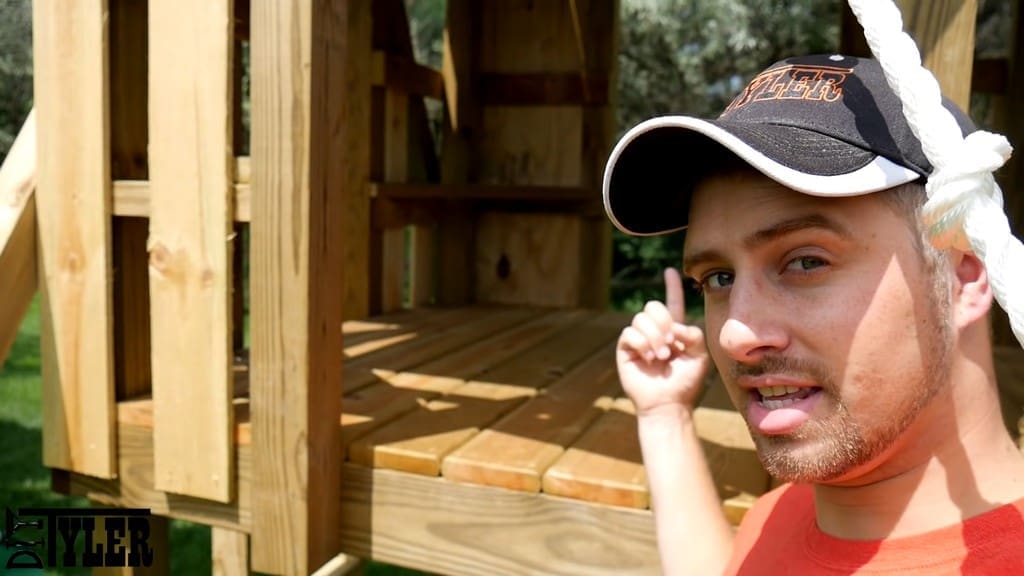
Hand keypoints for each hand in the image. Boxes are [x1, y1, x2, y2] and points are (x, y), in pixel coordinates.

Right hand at [617, 268, 709, 416]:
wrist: (669, 403)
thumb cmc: (685, 382)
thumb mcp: (699, 356)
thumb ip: (693, 334)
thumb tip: (671, 326)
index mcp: (673, 330)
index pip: (671, 303)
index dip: (671, 287)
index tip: (670, 271)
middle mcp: (654, 331)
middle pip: (653, 305)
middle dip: (664, 321)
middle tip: (671, 344)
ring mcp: (639, 339)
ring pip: (641, 318)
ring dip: (655, 336)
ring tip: (662, 356)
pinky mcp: (626, 349)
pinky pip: (630, 333)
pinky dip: (642, 343)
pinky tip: (650, 358)